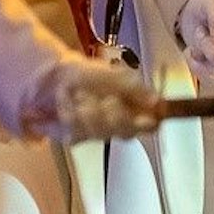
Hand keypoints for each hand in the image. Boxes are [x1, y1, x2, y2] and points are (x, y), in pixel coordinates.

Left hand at [19, 58, 159, 142]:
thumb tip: (156, 101)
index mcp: (133, 109)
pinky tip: (70, 103)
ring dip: (90, 109)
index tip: (144, 117)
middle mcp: (118, 124)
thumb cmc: (88, 76)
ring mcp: (97, 133)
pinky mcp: (76, 138)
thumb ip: (135, 87)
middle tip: (108, 99)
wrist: (56, 77)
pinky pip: (78, 131)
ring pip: (101, 132)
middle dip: (116, 114)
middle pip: (127, 132)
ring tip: (82, 95)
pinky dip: (72, 112)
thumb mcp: (114, 75)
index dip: (148, 123)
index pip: (151, 125)